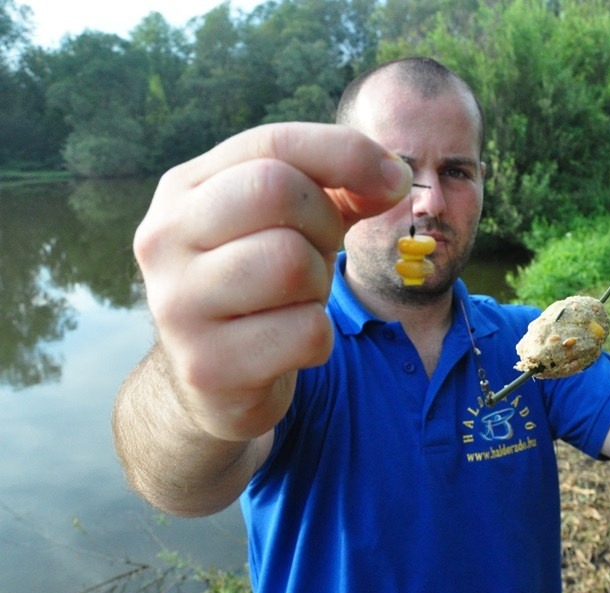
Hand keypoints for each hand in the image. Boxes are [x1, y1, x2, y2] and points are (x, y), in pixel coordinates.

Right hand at [133, 122, 411, 440]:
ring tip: (296, 300)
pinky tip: (290, 344)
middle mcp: (163, 239)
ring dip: (319, 285)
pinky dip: (318, 337)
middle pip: (275, 192)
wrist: (214, 380)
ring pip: (291, 263)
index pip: (272, 144)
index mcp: (183, 190)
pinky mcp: (207, 365)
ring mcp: (177, 304)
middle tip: (320, 253)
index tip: (394, 180)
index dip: (347, 153)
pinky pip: (306, 331)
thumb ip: (338, 187)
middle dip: (323, 222)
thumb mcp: (292, 223)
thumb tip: (395, 178)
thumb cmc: (261, 283)